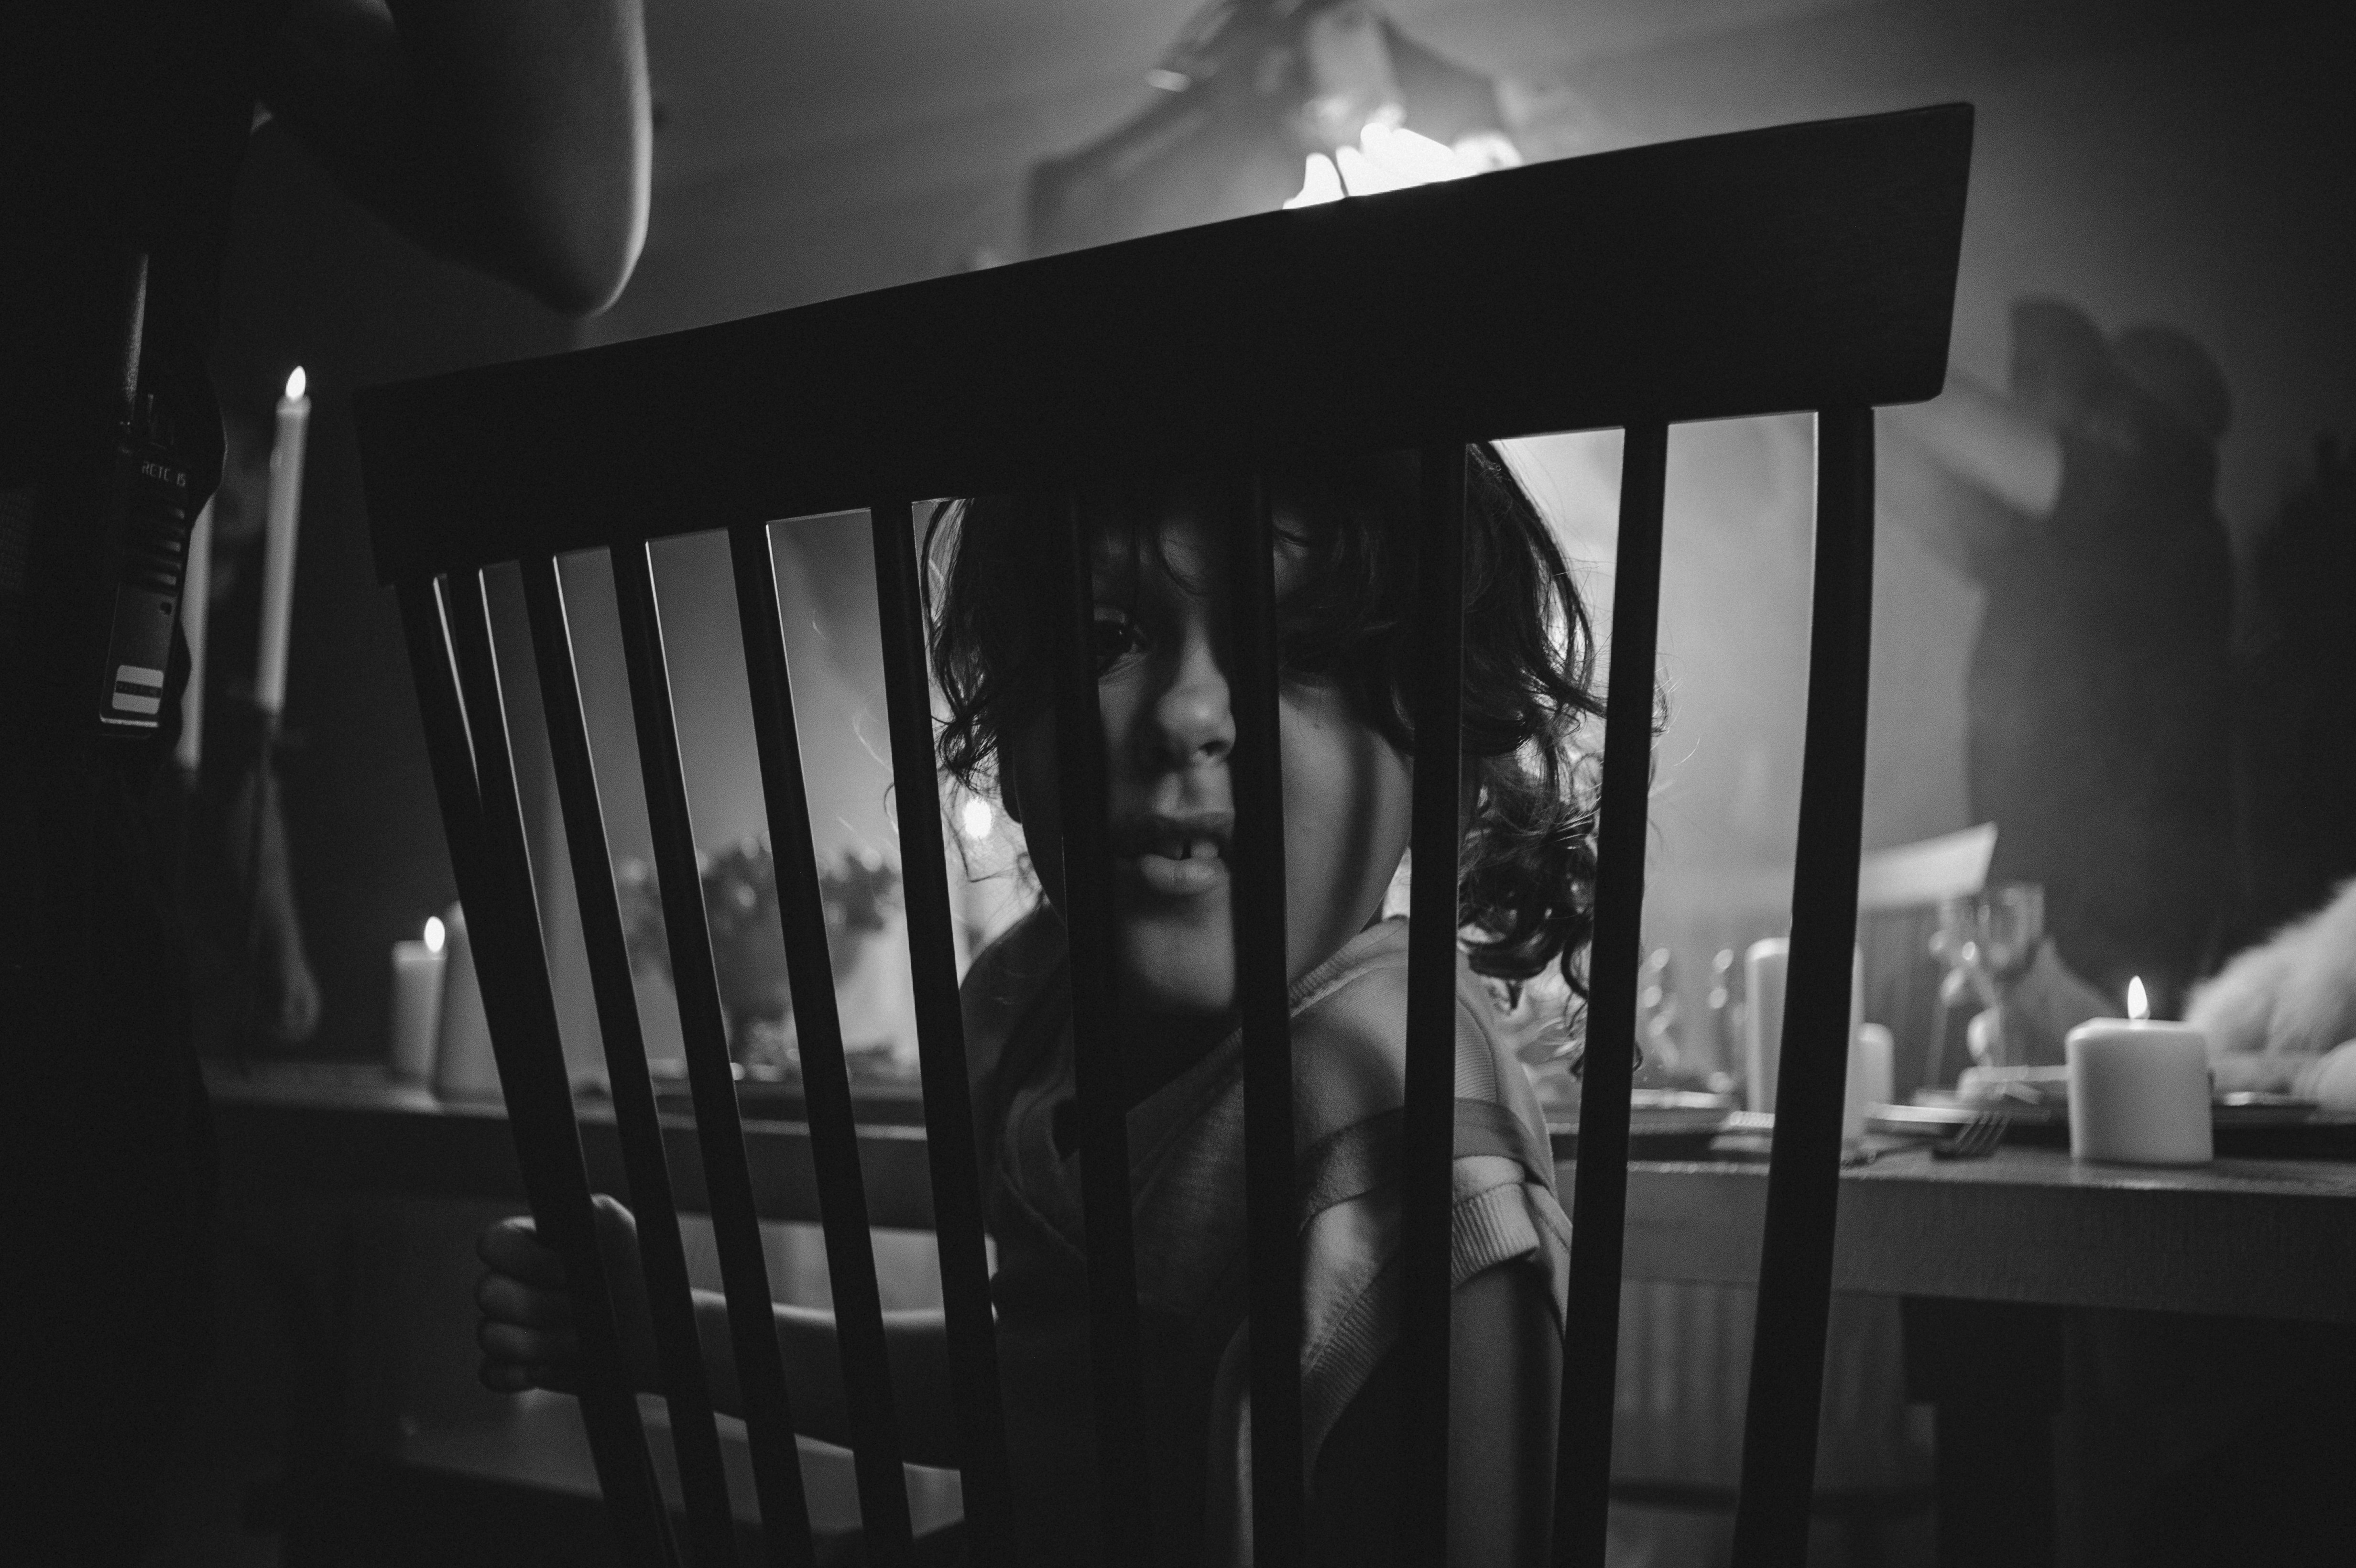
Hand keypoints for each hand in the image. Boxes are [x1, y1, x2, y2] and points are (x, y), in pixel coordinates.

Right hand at [475, 1195, 651, 1394]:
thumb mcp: (624, 1233)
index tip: (568, 1273)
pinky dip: (518, 1374)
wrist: (657, 1332)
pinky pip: (491, 1373)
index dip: (526, 1261)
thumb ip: (592, 1211)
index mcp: (530, 1245)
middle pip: (487, 1292)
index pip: (493, 1243)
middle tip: (583, 1312)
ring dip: (540, 1342)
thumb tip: (562, 1206)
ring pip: (489, 1334)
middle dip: (539, 1306)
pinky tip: (551, 1368)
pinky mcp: (514, 1366)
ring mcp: (510, 1326)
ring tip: (582, 1341)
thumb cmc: (639, 1275)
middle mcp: (512, 1283)